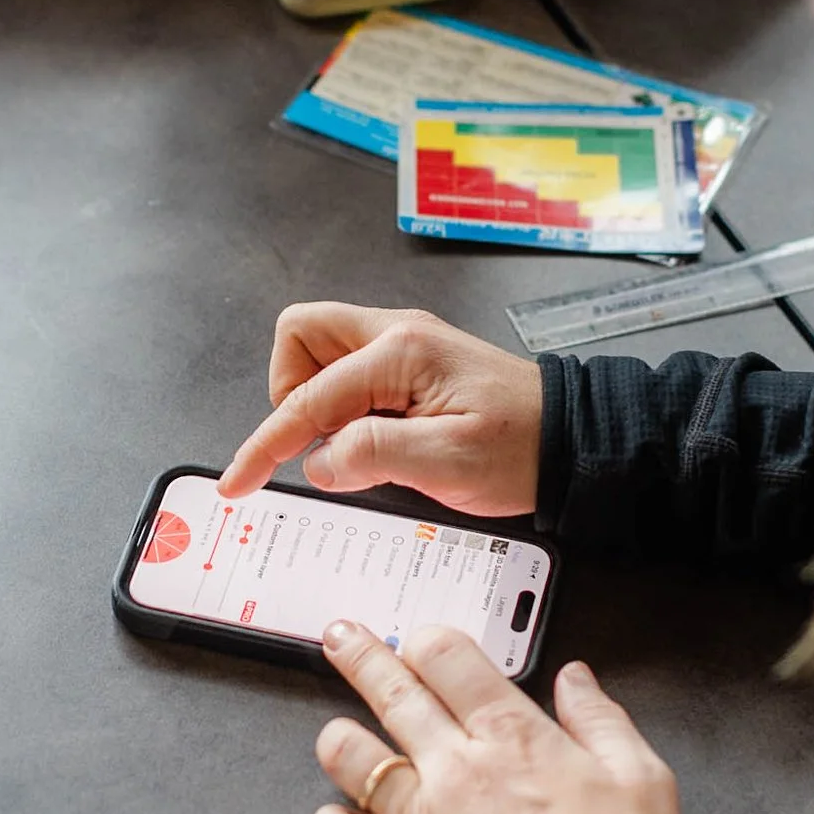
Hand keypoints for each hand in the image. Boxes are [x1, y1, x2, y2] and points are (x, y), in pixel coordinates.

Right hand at [218, 303, 542, 514]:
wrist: (574, 440)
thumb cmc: (524, 449)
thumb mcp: (449, 464)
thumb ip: (374, 455)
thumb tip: (319, 460)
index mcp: (402, 351)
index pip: (309, 397)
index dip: (266, 444)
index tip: (238, 482)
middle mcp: (397, 332)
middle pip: (301, 334)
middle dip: (288, 391)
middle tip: (315, 444)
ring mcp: (402, 342)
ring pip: (320, 349)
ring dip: (316, 397)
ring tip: (350, 446)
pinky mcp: (409, 362)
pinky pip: (348, 369)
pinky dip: (342, 405)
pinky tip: (372, 440)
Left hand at [310, 623, 682, 813]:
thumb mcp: (642, 777)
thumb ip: (602, 718)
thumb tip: (576, 679)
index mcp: (513, 736)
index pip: (447, 657)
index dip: (427, 641)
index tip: (420, 642)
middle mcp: (457, 769)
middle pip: (390, 691)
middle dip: (359, 655)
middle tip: (342, 638)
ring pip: (349, 757)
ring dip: (340, 739)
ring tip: (338, 733)